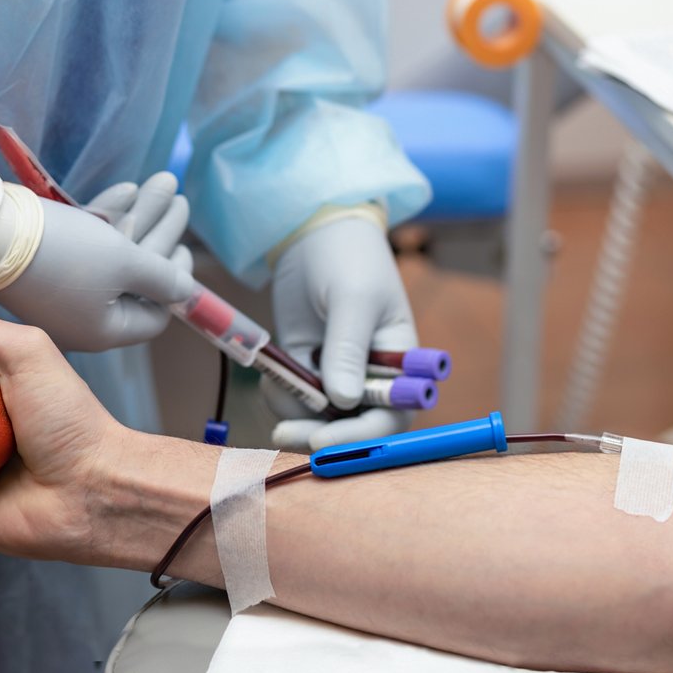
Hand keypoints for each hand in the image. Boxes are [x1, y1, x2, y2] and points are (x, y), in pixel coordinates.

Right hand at [0, 172, 193, 351]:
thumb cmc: (65, 253)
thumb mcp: (126, 263)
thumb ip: (163, 277)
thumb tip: (188, 292)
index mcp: (104, 330)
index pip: (154, 315)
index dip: (175, 282)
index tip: (183, 249)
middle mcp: (82, 316)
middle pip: (135, 279)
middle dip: (160, 235)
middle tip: (180, 200)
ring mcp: (60, 290)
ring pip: (111, 255)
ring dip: (139, 218)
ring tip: (164, 181)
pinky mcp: (42, 263)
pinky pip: (84, 245)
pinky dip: (106, 219)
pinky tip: (126, 190)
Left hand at [266, 217, 417, 450]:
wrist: (312, 233)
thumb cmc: (349, 258)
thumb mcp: (353, 300)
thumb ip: (348, 350)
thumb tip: (344, 401)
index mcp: (402, 363)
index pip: (393, 415)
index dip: (362, 435)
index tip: (322, 439)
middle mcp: (373, 376)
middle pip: (354, 427)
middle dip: (319, 434)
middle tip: (283, 433)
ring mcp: (338, 375)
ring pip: (319, 418)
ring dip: (293, 413)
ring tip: (274, 382)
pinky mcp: (308, 368)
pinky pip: (295, 400)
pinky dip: (280, 396)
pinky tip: (271, 376)